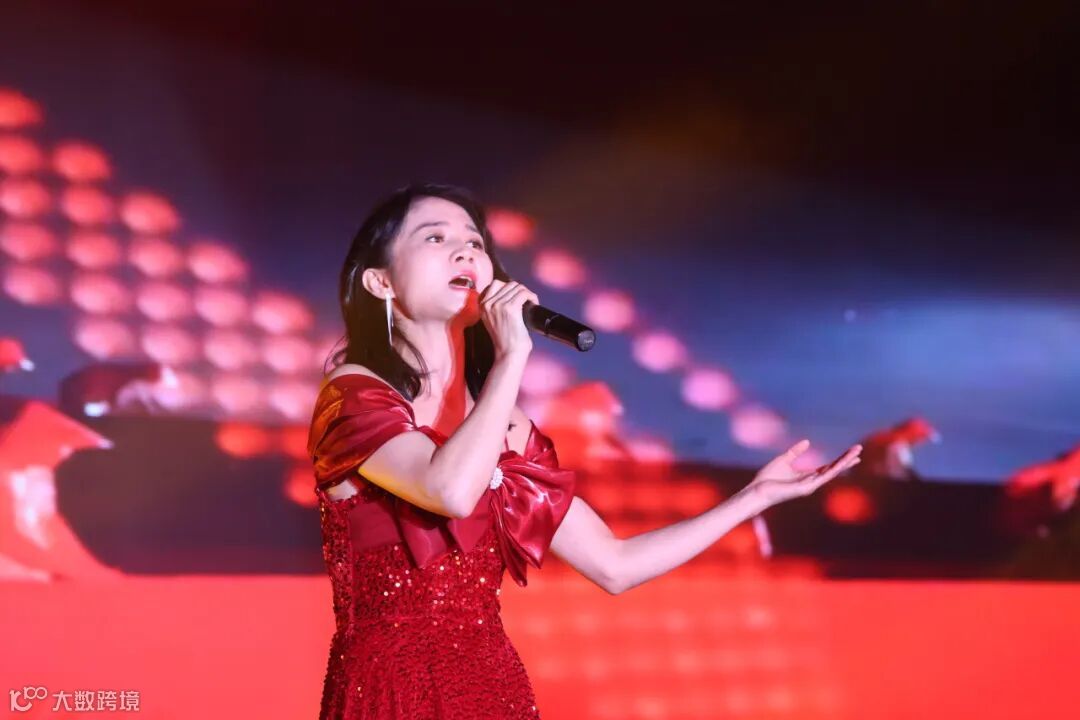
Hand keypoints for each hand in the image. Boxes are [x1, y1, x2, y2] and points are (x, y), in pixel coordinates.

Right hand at [480, 279, 538, 360]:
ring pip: (517, 287)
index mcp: (482, 305)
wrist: (508, 354)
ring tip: (531, 303)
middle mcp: (488, 303)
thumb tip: (511, 293)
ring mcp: (499, 305)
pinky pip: (524, 293)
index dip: (509, 287)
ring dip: (527, 293)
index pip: (495, 283)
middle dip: (520, 290)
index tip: (517, 295)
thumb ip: (496, 307)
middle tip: (527, 300)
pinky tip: (534, 304)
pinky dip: (532, 296)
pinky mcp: (511, 308)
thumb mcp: (492, 320)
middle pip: (508, 284)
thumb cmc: (504, 341)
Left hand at [745, 439, 861, 509]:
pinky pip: (819, 478)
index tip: (854, 453)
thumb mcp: (783, 460)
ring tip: (855, 454)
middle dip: (847, 460)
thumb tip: (807, 442)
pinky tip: (839, 465)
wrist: (756, 491)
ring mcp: (808, 487)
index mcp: (807, 476)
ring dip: (843, 464)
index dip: (841, 460)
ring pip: (830, 473)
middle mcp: (811, 482)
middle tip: (860, 449)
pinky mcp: (803, 489)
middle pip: (834, 469)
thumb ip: (795, 452)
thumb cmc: (767, 479)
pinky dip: (830, 472)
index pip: (829, 467)